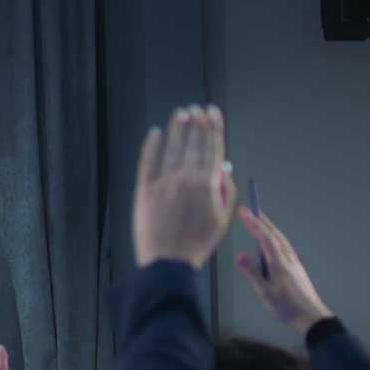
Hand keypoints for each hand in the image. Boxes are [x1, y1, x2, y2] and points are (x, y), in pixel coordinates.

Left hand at [132, 105, 236, 268]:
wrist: (167, 261)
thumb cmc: (197, 242)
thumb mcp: (222, 219)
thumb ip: (226, 189)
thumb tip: (224, 164)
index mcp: (207, 184)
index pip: (212, 148)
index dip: (213, 128)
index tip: (212, 112)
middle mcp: (186, 178)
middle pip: (193, 144)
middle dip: (196, 123)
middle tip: (196, 108)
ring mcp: (164, 182)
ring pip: (172, 148)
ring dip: (178, 128)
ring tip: (181, 113)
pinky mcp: (144, 190)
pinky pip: (147, 162)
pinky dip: (151, 146)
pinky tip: (155, 133)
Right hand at [234, 207, 334, 336]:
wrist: (311, 318)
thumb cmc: (286, 307)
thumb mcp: (264, 292)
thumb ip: (252, 273)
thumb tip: (241, 255)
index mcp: (279, 263)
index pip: (265, 237)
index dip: (254, 223)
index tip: (244, 211)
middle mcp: (288, 259)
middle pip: (275, 235)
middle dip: (263, 222)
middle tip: (251, 210)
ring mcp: (294, 263)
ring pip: (281, 240)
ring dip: (270, 229)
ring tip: (260, 222)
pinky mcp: (296, 269)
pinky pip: (284, 247)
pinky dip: (275, 239)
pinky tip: (272, 243)